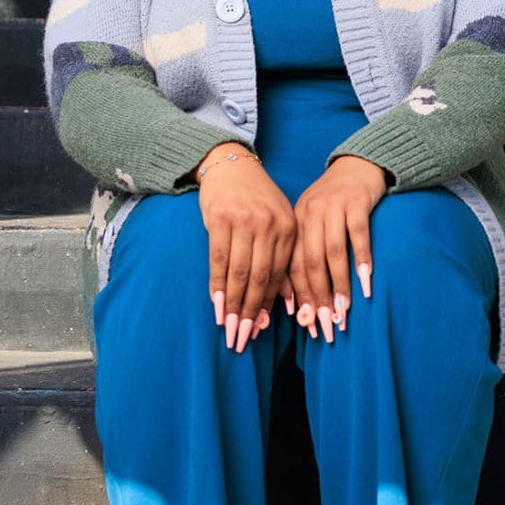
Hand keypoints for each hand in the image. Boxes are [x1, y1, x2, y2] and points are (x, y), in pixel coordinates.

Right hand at [196, 146, 295, 351]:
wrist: (231, 164)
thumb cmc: (255, 200)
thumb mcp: (276, 222)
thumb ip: (280, 258)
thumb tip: (286, 302)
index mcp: (289, 228)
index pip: (279, 275)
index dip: (268, 305)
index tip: (258, 330)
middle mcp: (270, 225)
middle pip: (260, 279)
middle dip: (250, 313)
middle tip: (242, 339)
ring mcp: (245, 222)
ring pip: (239, 273)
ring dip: (232, 305)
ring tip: (228, 329)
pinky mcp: (221, 218)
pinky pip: (219, 259)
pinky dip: (217, 285)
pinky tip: (216, 305)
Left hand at [289, 156, 387, 342]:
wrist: (357, 164)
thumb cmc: (333, 202)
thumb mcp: (312, 224)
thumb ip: (302, 256)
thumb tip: (292, 302)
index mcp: (294, 224)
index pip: (291, 267)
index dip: (298, 298)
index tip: (306, 325)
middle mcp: (309, 215)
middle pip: (310, 264)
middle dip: (318, 298)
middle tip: (326, 326)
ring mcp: (333, 207)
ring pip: (333, 253)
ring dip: (339, 285)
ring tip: (344, 310)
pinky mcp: (356, 202)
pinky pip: (359, 236)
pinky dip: (362, 260)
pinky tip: (366, 282)